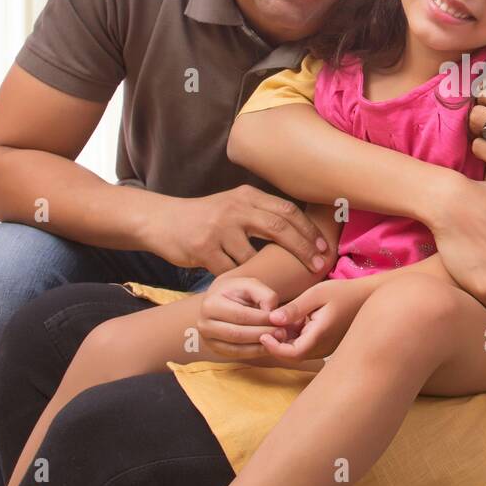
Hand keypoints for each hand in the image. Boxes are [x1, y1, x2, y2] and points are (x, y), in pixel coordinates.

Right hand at [143, 185, 330, 275]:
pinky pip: (231, 271)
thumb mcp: (233, 204)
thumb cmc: (205, 217)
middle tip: (318, 265)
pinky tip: (250, 290)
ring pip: (254, 255)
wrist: (162, 221)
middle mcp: (235, 208)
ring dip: (269, 273)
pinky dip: (242, 281)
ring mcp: (219, 228)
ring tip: (283, 285)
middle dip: (303, 247)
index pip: (286, 209)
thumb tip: (300, 226)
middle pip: (278, 227)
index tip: (323, 246)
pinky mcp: (203, 249)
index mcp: (246, 196)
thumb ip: (260, 211)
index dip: (308, 229)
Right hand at [197, 276, 284, 360]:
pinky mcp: (214, 349)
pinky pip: (235, 355)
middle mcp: (204, 323)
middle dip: (262, 334)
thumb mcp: (250, 285)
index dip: (262, 319)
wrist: (221, 299)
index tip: (280, 320)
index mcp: (211, 304)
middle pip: (237, 334)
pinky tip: (268, 347)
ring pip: (236, 348)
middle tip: (282, 333)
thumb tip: (273, 315)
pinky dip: (253, 352)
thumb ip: (264, 295)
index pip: (240, 315)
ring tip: (278, 340)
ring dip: (260, 346)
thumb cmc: (238, 291)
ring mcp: (207, 339)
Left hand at [259, 279, 369, 361]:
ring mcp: (328, 348)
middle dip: (279, 342)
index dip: (274, 347)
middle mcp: (324, 348)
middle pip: (293, 355)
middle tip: (271, 323)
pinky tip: (301, 320)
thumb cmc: (343, 293)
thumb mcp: (316, 294)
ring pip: (300, 352)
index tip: (264, 333)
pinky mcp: (329, 346)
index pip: (291, 354)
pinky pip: (308, 347)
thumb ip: (294, 308)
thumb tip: (272, 319)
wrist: (368, 297)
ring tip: (289, 318)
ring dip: (289, 339)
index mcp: (320, 336)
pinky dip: (298, 337)